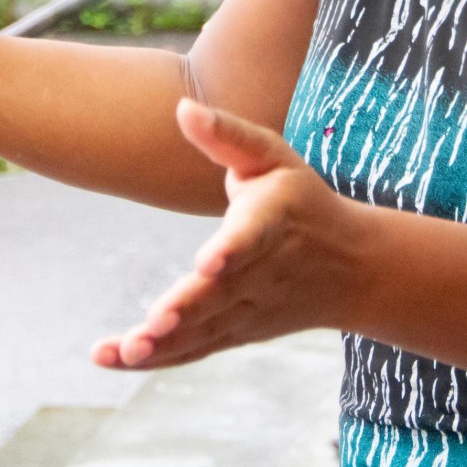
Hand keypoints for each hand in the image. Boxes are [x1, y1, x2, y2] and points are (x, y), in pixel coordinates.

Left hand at [92, 99, 367, 370]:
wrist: (353, 268)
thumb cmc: (301, 200)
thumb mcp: (274, 156)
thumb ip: (227, 134)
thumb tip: (182, 108)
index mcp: (274, 220)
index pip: (252, 236)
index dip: (231, 249)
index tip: (208, 262)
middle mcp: (262, 271)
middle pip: (221, 294)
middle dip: (186, 310)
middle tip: (151, 325)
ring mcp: (249, 309)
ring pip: (205, 330)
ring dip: (164, 345)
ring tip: (125, 350)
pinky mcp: (236, 332)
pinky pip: (195, 349)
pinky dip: (159, 358)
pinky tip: (114, 358)